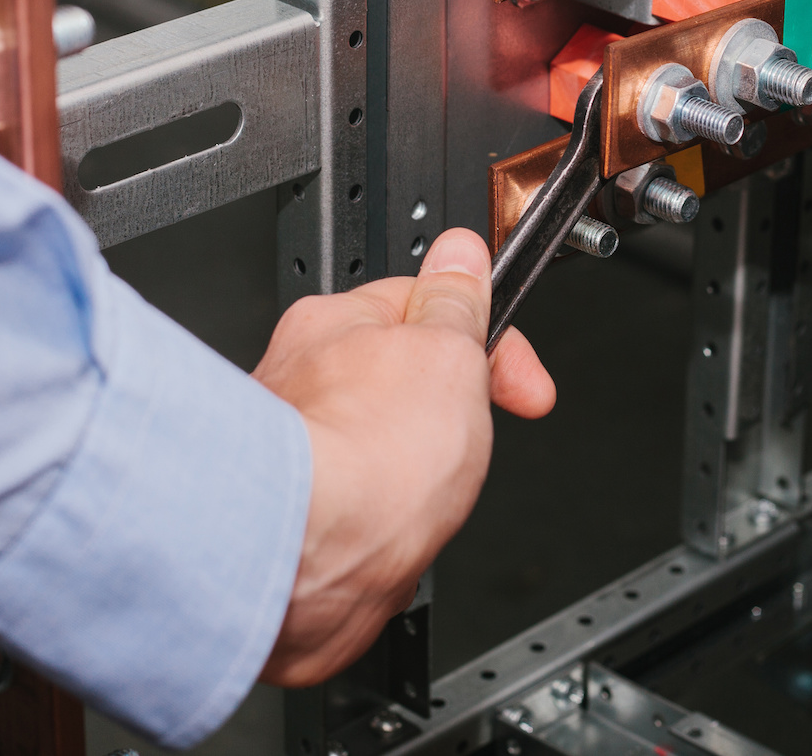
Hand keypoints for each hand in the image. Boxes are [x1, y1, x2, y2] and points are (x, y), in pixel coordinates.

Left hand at [253, 228, 553, 684]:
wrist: (306, 560)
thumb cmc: (366, 457)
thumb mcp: (447, 352)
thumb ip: (457, 304)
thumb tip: (460, 251)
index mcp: (337, 323)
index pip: (427, 309)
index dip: (489, 345)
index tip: (522, 383)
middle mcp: (299, 380)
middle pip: (401, 386)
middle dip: (445, 419)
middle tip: (467, 439)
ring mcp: (288, 451)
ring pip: (380, 455)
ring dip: (412, 479)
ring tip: (423, 496)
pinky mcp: (289, 517)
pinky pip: (358, 514)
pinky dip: (381, 528)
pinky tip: (391, 537)